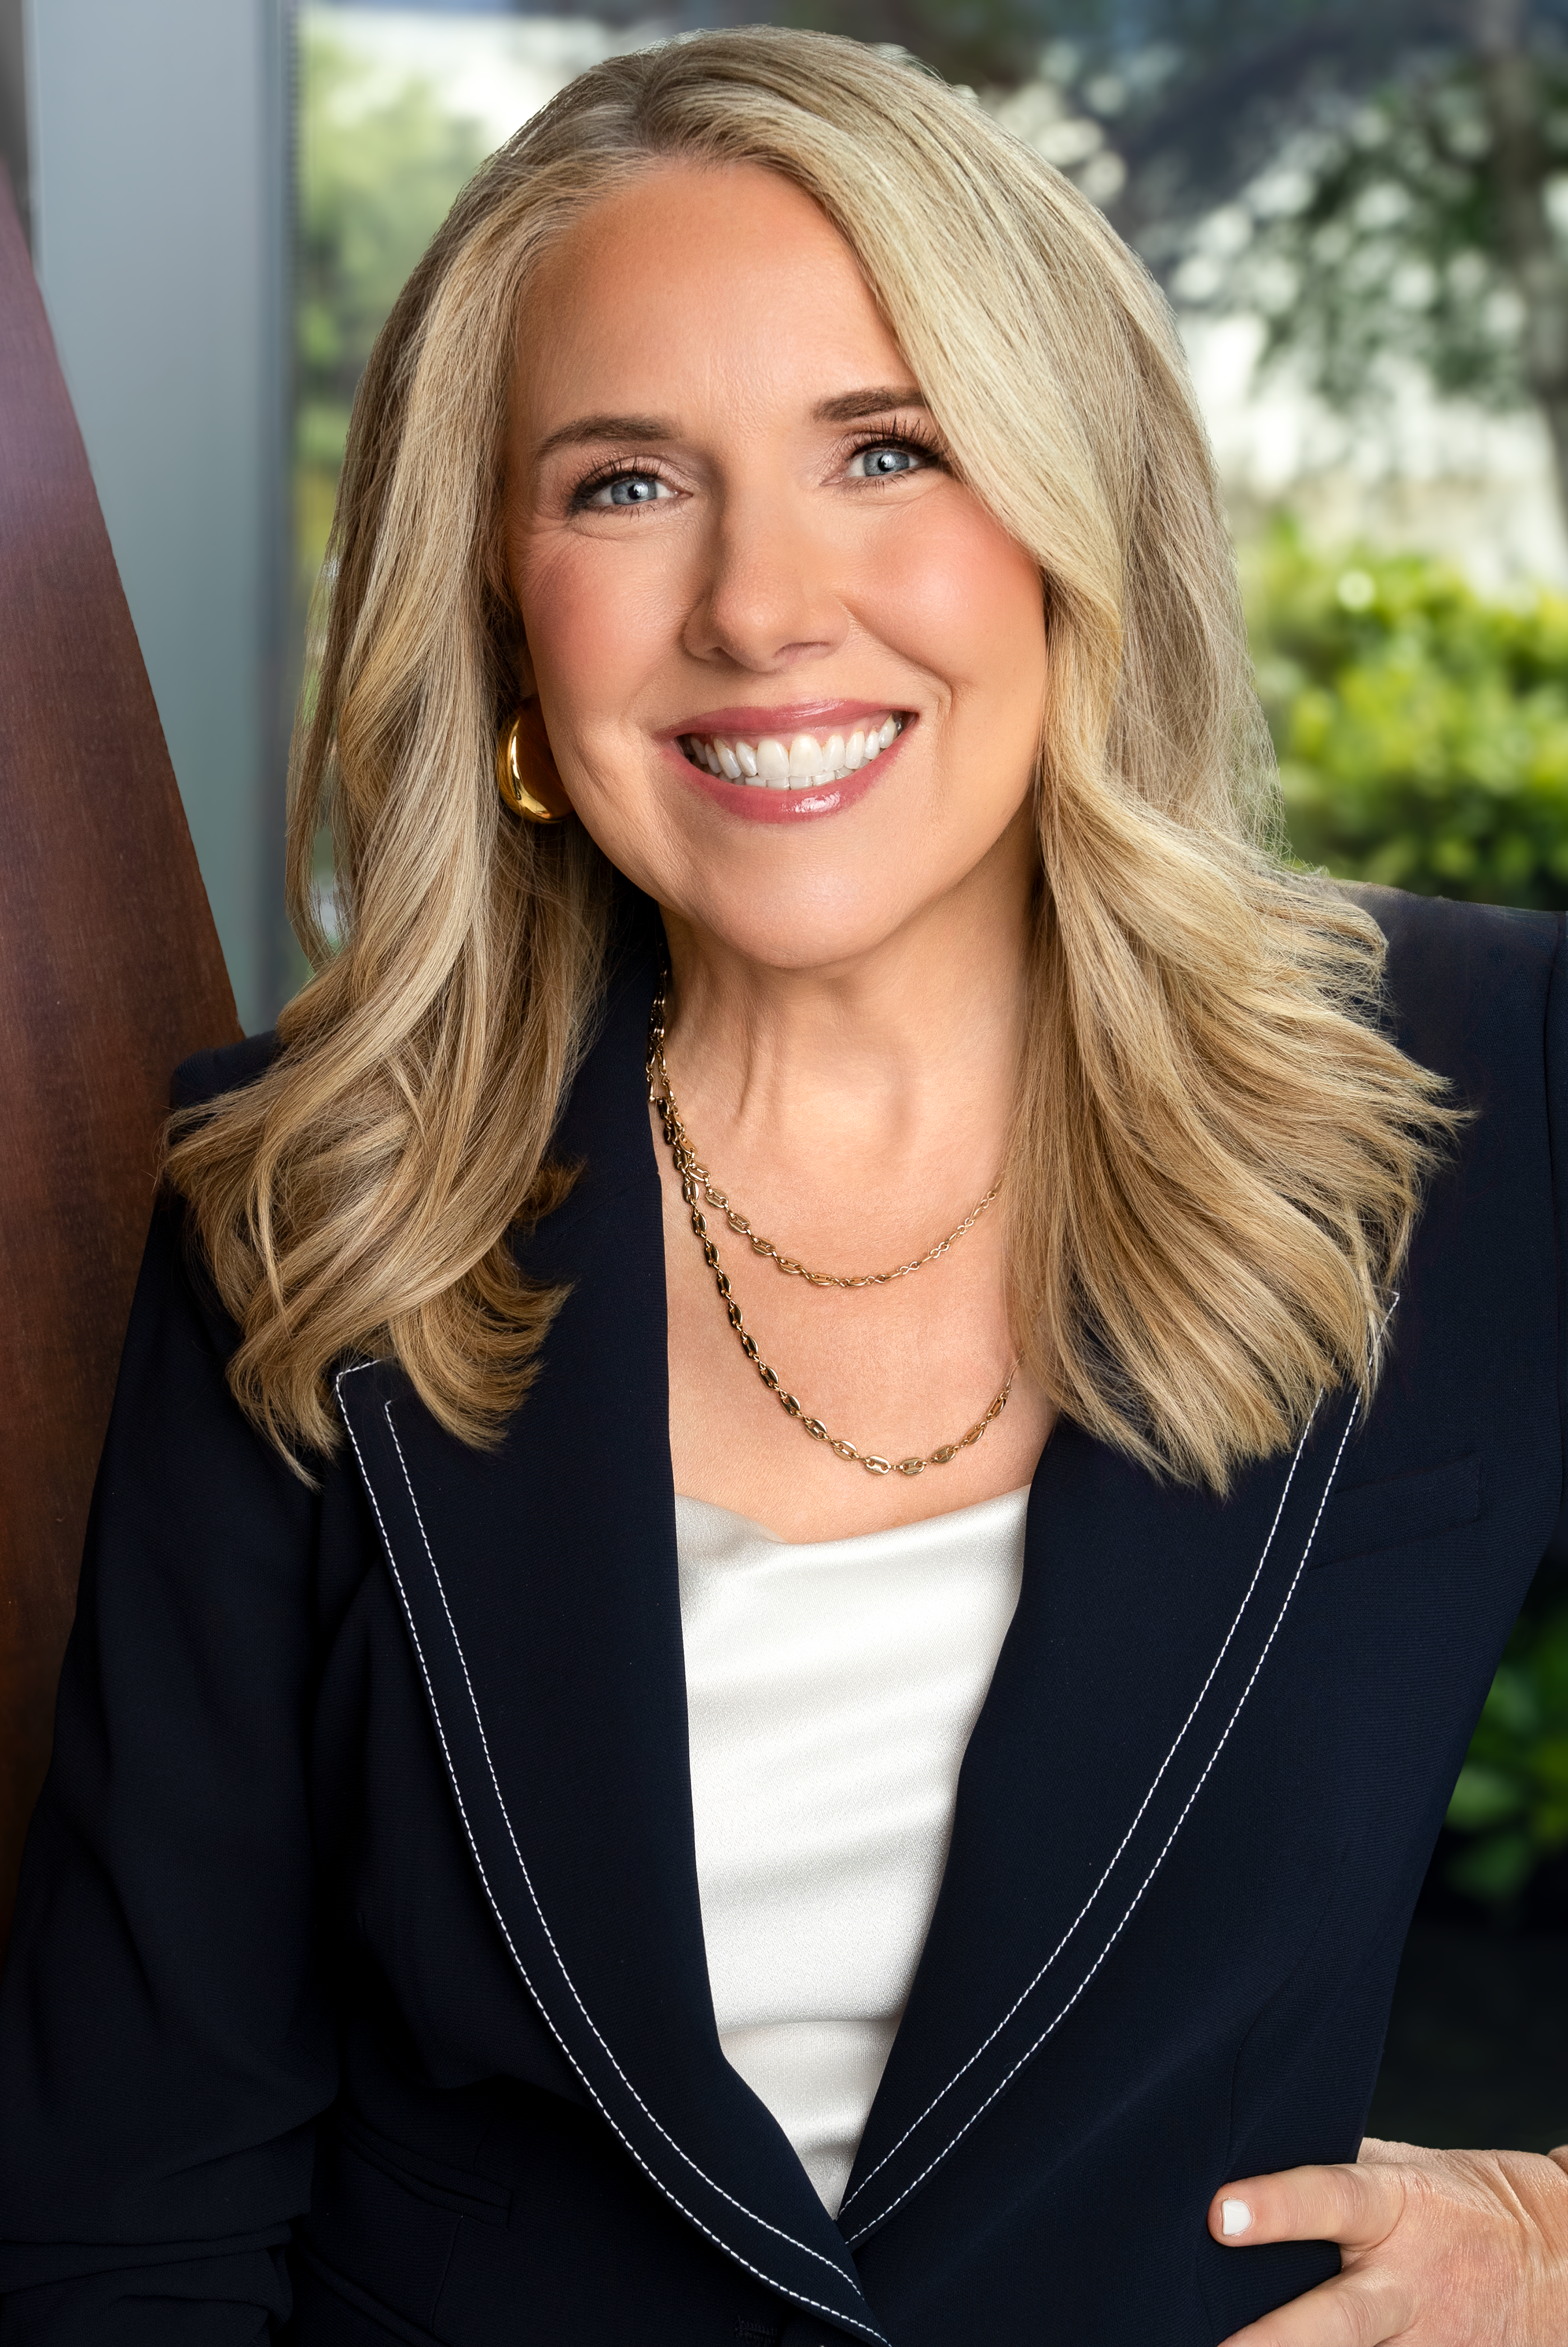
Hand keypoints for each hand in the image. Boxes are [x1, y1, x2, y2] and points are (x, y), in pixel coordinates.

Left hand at [1208, 2136, 1567, 2343]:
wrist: (1554, 2261)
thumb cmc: (1453, 2202)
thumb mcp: (1401, 2170)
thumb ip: (1334, 2172)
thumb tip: (1244, 2159)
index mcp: (1395, 2207)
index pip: (1330, 2197)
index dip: (1277, 2207)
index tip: (1220, 2215)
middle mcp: (1406, 2282)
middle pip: (1338, 2317)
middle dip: (1278, 2338)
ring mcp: (1424, 2341)